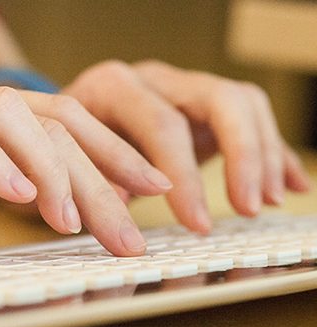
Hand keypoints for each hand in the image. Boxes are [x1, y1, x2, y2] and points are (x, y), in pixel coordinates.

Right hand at [0, 79, 170, 258]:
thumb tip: (53, 196)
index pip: (62, 122)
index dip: (112, 153)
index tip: (151, 189)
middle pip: (54, 123)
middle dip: (104, 175)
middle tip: (134, 229)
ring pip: (16, 121)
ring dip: (58, 174)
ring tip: (83, 224)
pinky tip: (23, 201)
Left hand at [62, 60, 311, 232]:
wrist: (62, 120)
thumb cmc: (62, 145)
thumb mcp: (65, 161)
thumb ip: (91, 179)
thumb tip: (122, 206)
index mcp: (115, 86)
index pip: (163, 124)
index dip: (184, 177)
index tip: (197, 224)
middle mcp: (154, 78)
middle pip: (219, 99)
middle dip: (243, 155)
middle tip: (247, 208)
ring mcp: (182, 87)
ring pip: (243, 103)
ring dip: (263, 153)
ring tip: (267, 200)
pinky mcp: (202, 106)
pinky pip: (249, 118)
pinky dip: (272, 152)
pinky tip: (288, 185)